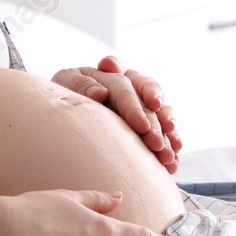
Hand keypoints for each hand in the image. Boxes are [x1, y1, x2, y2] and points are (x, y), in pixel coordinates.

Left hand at [51, 56, 182, 172]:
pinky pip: (165, 132)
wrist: (64, 121)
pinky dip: (170, 146)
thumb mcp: (64, 88)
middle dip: (153, 121)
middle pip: (148, 98)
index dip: (139, 91)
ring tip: (168, 155)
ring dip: (166, 135)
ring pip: (161, 114)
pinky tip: (173, 162)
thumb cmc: (62, 101)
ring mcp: (141, 104)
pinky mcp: (148, 123)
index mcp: (108, 73)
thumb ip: (80, 86)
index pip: (125, 79)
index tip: (151, 107)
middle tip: (155, 142)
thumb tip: (101, 93)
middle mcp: (129, 84)